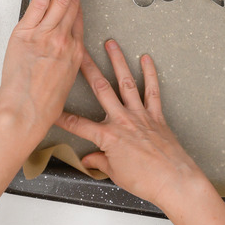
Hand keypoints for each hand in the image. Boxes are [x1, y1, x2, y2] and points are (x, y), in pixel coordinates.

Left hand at [0, 0, 84, 140]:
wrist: (25, 114)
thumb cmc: (42, 107)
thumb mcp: (63, 84)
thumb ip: (63, 62)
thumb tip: (57, 52)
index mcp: (74, 55)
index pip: (77, 20)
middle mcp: (63, 42)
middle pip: (72, 4)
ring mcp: (46, 36)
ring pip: (60, 0)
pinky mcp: (28, 35)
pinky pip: (41, 4)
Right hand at [57, 40, 224, 224]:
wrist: (174, 181)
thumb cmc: (146, 180)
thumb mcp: (115, 174)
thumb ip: (100, 162)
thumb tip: (89, 159)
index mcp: (108, 137)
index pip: (78, 125)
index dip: (61, 117)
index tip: (50, 107)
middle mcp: (122, 120)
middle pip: (100, 89)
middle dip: (86, 68)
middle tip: (78, 51)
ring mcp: (140, 115)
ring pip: (125, 83)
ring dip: (117, 61)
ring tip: (110, 43)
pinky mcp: (156, 116)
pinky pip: (152, 91)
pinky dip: (150, 74)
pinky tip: (146, 59)